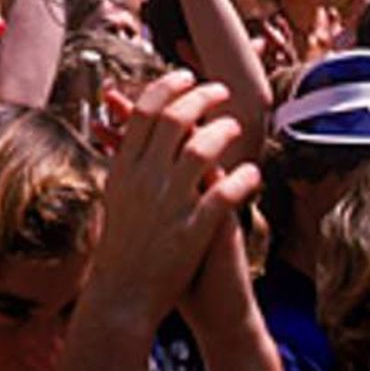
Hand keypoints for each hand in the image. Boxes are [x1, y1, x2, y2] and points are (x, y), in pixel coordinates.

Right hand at [86, 72, 260, 326]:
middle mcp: (144, 180)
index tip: (186, 76)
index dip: (168, 86)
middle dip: (202, 97)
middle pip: (175, 120)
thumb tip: (127, 125)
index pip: (145, 111)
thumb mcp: (115, 195)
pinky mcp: (192, 230)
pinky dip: (242, 179)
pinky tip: (254, 174)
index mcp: (123, 168)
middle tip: (220, 91)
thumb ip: (124, 159)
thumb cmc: (120, 245)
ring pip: (202, 150)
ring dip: (223, 132)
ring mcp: (168, 204)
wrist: (121, 295)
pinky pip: (223, 194)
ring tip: (235, 128)